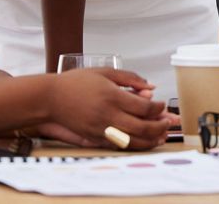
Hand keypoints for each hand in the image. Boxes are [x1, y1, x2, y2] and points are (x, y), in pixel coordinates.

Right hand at [48, 68, 169, 149]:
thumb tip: (151, 86)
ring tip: (161, 136)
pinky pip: (118, 145)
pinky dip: (134, 145)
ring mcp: (100, 129)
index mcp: (112, 96)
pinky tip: (143, 141)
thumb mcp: (105, 73)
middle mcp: (107, 115)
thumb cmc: (76, 82)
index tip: (162, 105)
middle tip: (168, 122)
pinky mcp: (94, 138)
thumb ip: (130, 78)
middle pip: (141, 127)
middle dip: (159, 126)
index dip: (158, 108)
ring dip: (150, 140)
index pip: (144, 107)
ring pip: (132, 141)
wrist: (51, 99)